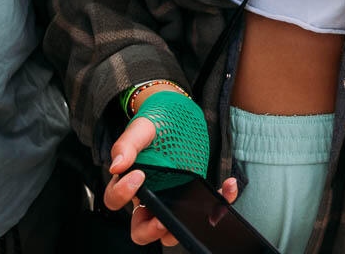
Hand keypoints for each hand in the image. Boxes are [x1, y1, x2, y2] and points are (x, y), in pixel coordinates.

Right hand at [105, 89, 239, 246]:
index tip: (139, 175)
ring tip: (194, 211)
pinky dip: (220, 201)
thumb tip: (116, 166)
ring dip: (182, 226)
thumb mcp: (140, 129)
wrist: (178, 115)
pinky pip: (205, 208)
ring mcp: (172, 198)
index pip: (115, 200)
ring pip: (171, 229)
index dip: (122, 194)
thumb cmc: (155, 125)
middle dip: (150, 230)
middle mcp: (149, 196)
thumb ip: (127, 145)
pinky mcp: (194, 193)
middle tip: (161, 219)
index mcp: (129, 182)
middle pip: (141, 230)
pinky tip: (229, 185)